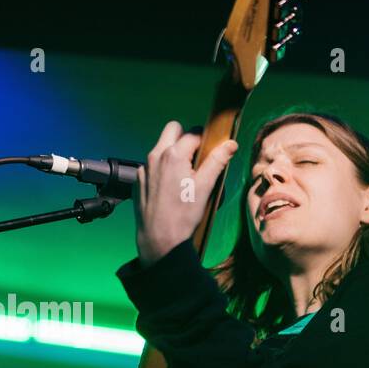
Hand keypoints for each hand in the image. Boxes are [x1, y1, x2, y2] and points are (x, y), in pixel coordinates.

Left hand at [134, 122, 238, 265]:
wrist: (159, 238)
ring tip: (183, 176)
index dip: (205, 141)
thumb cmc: (182, 215)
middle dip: (185, 138)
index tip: (209, 153)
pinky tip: (169, 188)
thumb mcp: (205, 187)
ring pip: (160, 147)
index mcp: (173, 155)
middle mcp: (155, 156)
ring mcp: (144, 168)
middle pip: (172, 129)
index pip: (194, 133)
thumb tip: (230, 144)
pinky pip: (151, 165)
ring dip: (173, 154)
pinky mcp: (138, 180)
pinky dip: (161, 169)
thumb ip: (217, 161)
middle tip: (195, 158)